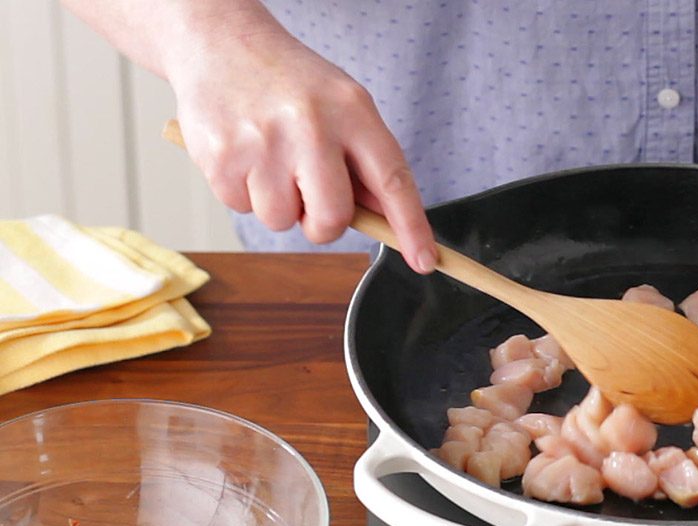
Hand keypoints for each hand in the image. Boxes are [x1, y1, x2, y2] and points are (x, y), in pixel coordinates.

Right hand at [65, 0, 437, 271]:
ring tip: (270, 158)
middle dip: (323, 223)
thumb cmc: (290, 82)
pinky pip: (242, 208)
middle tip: (310, 194)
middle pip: (333, 218)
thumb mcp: (342, 106)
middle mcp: (311, 125)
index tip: (424, 260)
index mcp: (352, 110)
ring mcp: (263, 142)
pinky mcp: (220, 156)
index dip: (411, 227)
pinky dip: (243, 191)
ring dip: (279, 204)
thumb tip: (388, 220)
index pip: (392, 181)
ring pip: (283, 221)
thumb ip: (366, 162)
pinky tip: (243, 152)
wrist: (219, 39)